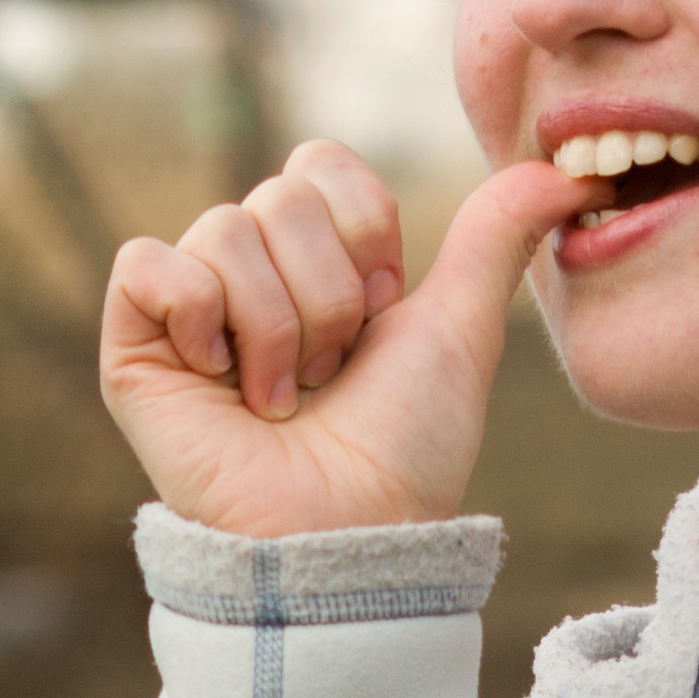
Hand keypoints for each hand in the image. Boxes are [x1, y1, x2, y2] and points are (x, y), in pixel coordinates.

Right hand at [98, 140, 596, 537]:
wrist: (348, 534)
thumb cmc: (406, 446)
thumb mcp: (460, 328)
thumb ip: (497, 235)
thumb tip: (564, 166)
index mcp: (318, 254)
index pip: (321, 163)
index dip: (364, 232)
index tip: (380, 313)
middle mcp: (249, 270)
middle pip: (277, 197)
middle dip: (326, 293)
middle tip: (331, 369)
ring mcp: (189, 307)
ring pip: (222, 232)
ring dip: (276, 327)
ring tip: (286, 397)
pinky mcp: (134, 345)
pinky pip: (148, 264)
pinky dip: (199, 318)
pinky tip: (223, 380)